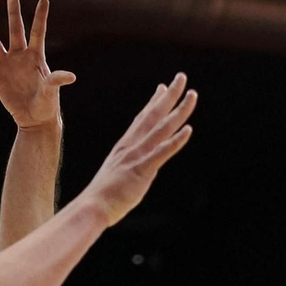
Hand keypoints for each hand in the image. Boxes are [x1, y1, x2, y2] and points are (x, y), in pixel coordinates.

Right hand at [0, 0, 73, 130]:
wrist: (35, 119)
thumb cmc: (47, 103)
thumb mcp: (51, 91)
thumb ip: (57, 80)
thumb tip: (71, 77)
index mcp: (35, 56)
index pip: (38, 32)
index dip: (40, 16)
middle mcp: (19, 56)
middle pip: (15, 31)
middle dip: (13, 14)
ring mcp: (6, 66)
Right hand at [81, 75, 194, 227]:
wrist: (93, 207)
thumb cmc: (102, 198)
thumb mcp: (116, 176)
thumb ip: (127, 169)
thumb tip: (134, 171)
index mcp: (125, 147)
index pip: (142, 119)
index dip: (154, 103)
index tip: (163, 88)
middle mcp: (132, 146)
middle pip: (154, 115)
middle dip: (169, 95)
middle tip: (181, 77)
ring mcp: (137, 156)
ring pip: (162, 128)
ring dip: (179, 111)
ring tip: (192, 95)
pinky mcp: (143, 170)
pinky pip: (162, 152)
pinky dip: (175, 140)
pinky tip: (188, 129)